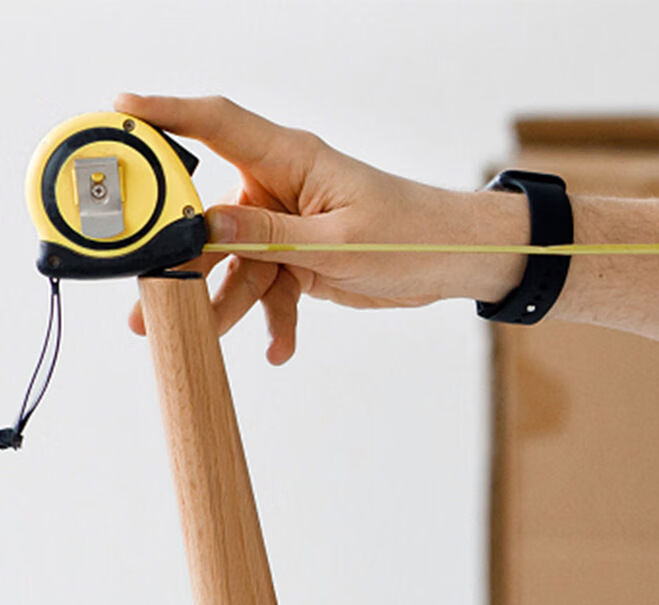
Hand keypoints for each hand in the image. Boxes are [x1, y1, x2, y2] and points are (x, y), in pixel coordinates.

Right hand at [116, 94, 526, 362]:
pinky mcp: (300, 261)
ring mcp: (287, 227)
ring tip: (198, 337)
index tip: (118, 113)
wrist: (453, 262)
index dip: (164, 115)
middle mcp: (279, 188)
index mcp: (289, 159)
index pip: (214, 124)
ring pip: (238, 265)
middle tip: (143, 289)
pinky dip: (275, 321)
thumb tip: (210, 225)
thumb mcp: (340, 242)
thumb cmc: (411, 234)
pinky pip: (272, 290)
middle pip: (211, 216)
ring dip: (222, 303)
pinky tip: (278, 351)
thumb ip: (274, 236)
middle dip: (179, 255)